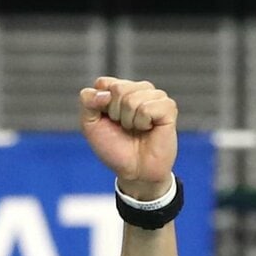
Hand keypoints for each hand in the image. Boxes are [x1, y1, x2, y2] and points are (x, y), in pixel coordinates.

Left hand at [78, 78, 177, 199]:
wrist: (135, 172)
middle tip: (124, 128)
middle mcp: (138, 89)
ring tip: (136, 130)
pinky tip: (148, 129)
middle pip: (117, 89)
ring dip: (129, 121)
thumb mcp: (91, 125)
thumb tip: (104, 92)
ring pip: (132, 99)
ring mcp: (155, 96)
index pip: (103, 83)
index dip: (100, 105)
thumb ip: (87, 102)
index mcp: (120, 89)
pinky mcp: (168, 107)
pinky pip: (147, 108)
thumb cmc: (115, 149)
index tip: (108, 121)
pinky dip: (142, 123)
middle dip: (115, 114)